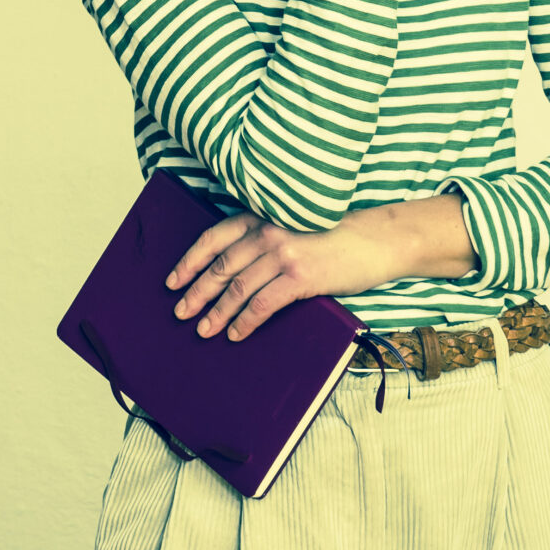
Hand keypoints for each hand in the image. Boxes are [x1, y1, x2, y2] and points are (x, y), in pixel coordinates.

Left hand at [164, 208, 398, 341]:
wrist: (376, 240)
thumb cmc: (336, 234)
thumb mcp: (293, 225)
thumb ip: (265, 236)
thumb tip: (232, 267)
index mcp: (263, 215)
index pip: (214, 237)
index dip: (190, 261)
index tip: (173, 281)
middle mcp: (268, 230)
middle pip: (221, 266)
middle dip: (197, 292)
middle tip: (181, 312)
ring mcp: (283, 252)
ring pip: (238, 288)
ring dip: (217, 313)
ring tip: (204, 330)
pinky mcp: (300, 275)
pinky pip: (263, 304)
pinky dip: (245, 321)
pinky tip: (236, 334)